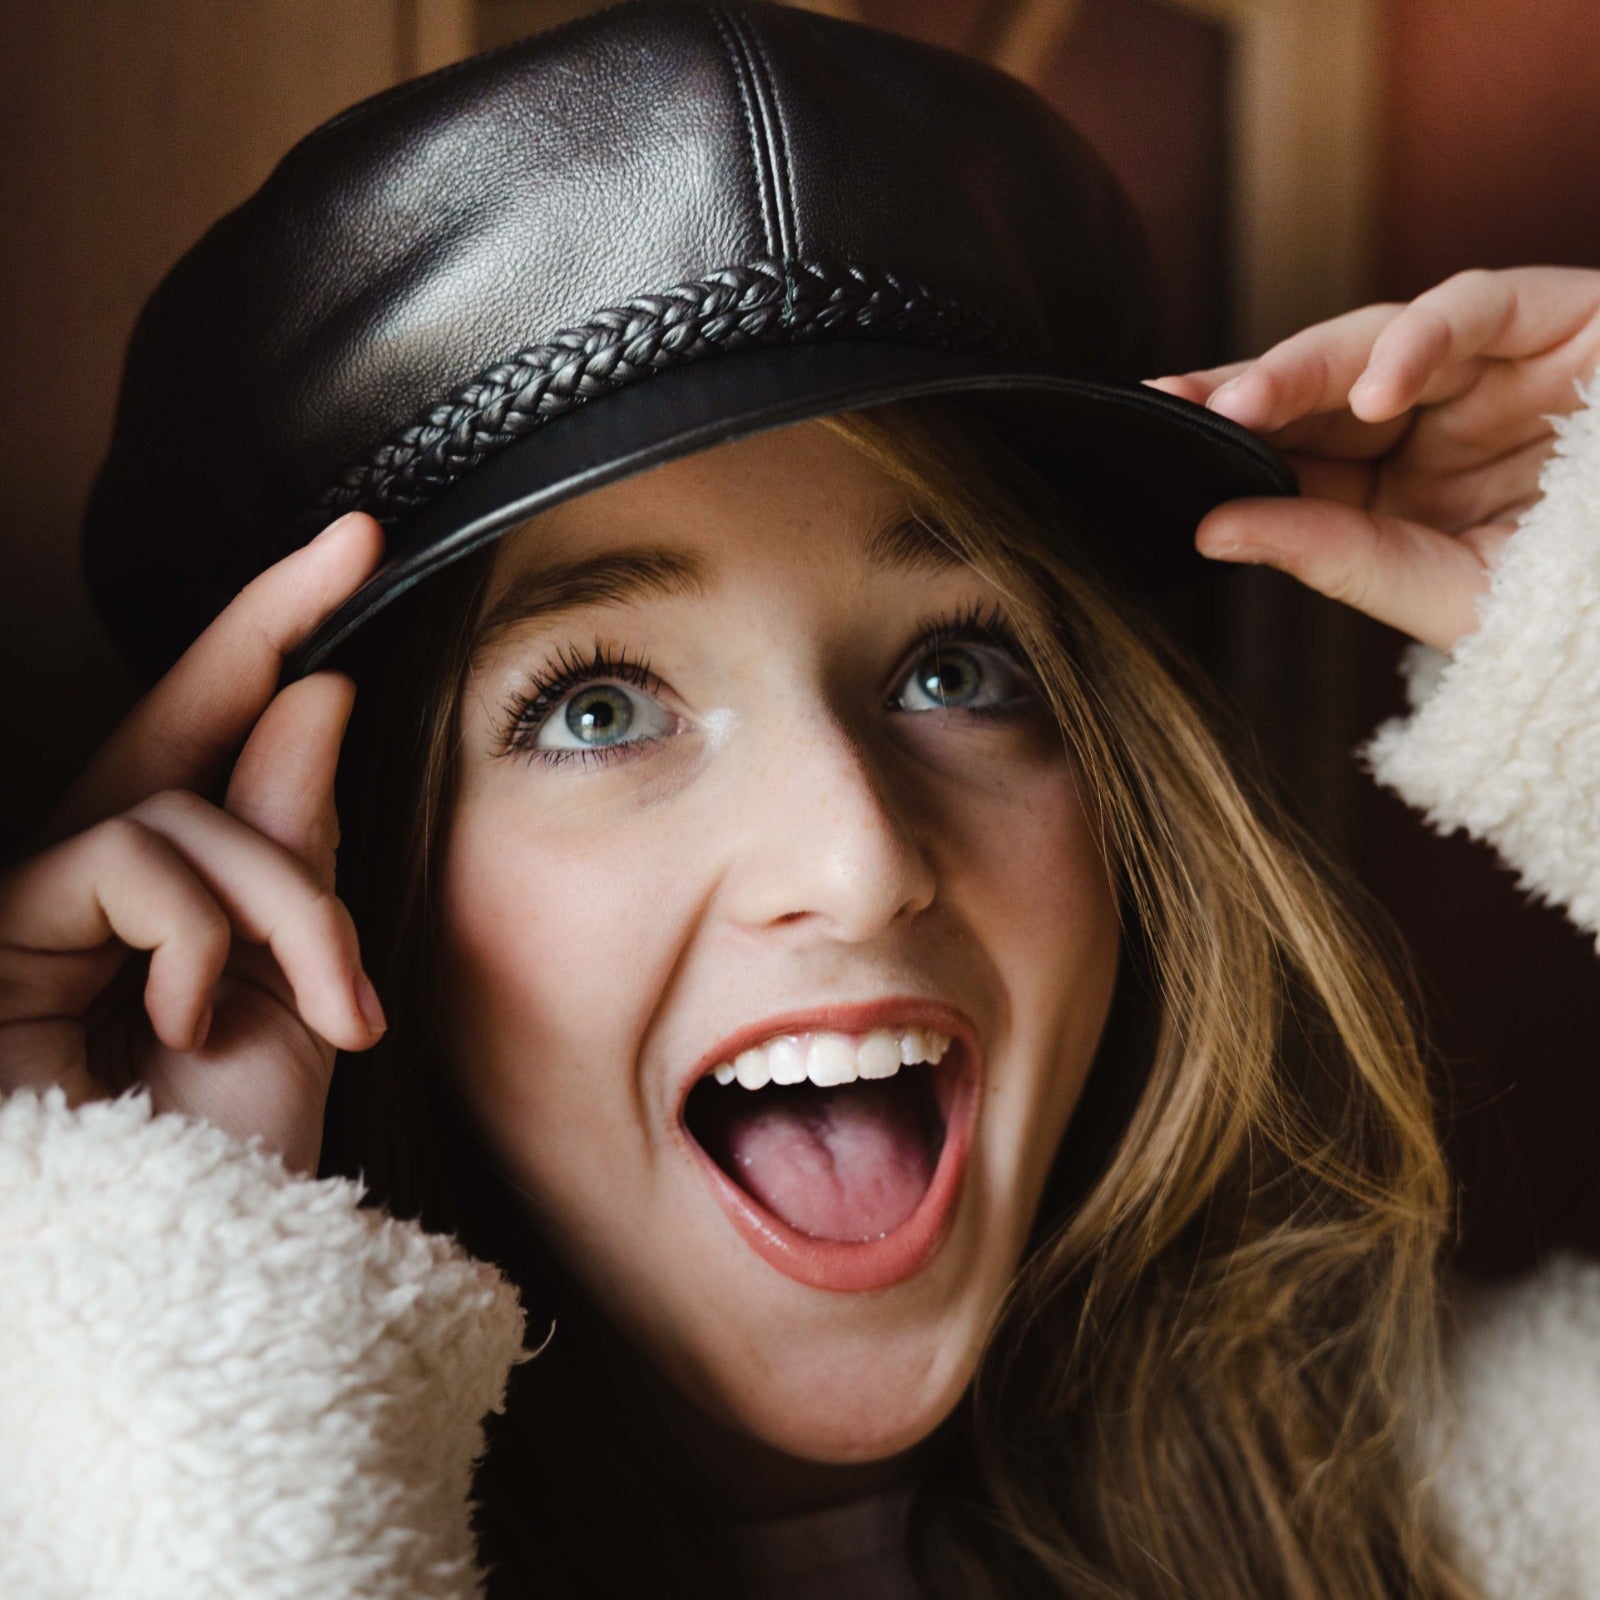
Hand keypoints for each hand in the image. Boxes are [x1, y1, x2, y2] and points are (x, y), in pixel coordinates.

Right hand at [0, 513, 386, 1174]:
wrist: (174, 1293)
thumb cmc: (229, 1166)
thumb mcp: (293, 997)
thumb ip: (292, 858)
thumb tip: (312, 694)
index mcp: (171, 909)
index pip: (215, 754)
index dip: (267, 643)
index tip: (355, 546)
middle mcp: (89, 894)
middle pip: (173, 730)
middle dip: (261, 625)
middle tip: (352, 539)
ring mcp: (33, 910)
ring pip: (181, 808)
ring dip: (283, 898)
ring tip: (325, 1007)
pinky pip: (127, 861)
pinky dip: (200, 932)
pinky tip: (190, 1016)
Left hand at [1146, 267, 1599, 650]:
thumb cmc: (1562, 604)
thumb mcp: (1432, 589)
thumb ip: (1327, 553)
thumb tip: (1208, 529)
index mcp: (1389, 481)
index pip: (1290, 447)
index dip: (1222, 435)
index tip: (1148, 431)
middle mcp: (1429, 416)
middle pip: (1317, 388)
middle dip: (1244, 391)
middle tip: (1171, 404)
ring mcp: (1489, 365)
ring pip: (1377, 337)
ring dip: (1307, 365)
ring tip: (1245, 404)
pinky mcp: (1557, 316)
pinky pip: (1476, 305)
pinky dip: (1422, 336)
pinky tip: (1375, 388)